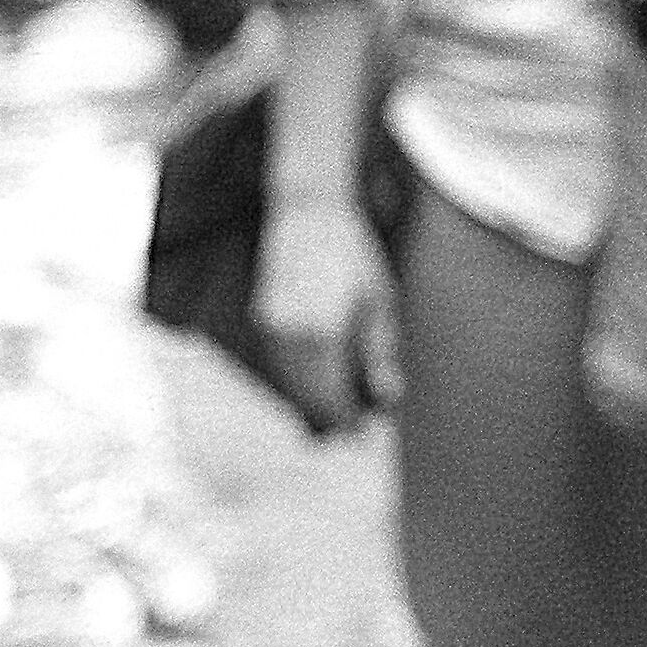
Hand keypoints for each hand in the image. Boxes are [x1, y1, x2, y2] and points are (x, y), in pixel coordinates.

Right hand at [251, 197, 402, 434]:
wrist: (308, 214)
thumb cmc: (354, 255)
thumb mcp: (379, 301)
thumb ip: (379, 354)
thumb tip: (386, 401)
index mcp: (322, 337)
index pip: (330, 405)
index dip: (350, 425)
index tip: (368, 432)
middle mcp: (287, 340)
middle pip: (304, 406)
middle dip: (331, 420)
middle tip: (360, 422)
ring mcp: (268, 333)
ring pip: (287, 392)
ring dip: (312, 402)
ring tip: (345, 399)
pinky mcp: (260, 324)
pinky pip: (277, 372)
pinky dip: (298, 382)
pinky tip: (323, 375)